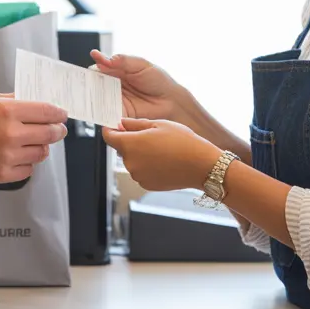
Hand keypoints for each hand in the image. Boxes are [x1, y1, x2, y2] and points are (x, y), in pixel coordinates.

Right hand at [0, 95, 67, 182]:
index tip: (62, 115)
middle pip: (49, 134)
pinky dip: (27, 162)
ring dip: (42, 147)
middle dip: (57, 131)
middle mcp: (11, 134)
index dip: (59, 114)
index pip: (47, 112)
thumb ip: (13, 100)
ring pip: (41, 153)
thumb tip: (35, 100)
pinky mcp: (2, 174)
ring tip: (34, 143)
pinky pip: (27, 169)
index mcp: (8, 111)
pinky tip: (18, 156)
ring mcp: (7, 156)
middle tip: (58, 130)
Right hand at [90, 50, 194, 123]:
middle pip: (93, 86)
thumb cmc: (159, 81)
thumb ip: (122, 60)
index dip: (89, 71)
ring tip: (86, 98)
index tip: (83, 71)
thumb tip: (102, 58)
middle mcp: (113, 87)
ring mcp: (115, 101)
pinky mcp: (119, 115)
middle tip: (80, 86)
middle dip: (86, 86)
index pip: (97, 70)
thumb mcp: (140, 64)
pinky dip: (101, 114)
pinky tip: (98, 110)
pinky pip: (106, 115)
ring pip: (97, 100)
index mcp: (116, 72)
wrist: (172, 101)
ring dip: (91, 100)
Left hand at [102, 118, 221, 191]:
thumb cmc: (183, 142)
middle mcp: (130, 163)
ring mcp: (138, 176)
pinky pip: (141, 171)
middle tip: (152, 136)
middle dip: (132, 141)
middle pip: (122, 149)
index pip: (108, 137)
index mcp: (130, 145)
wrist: (201, 166)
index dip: (111, 130)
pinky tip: (164, 161)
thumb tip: (121, 123)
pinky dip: (148, 166)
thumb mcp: (158, 124)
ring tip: (162, 149)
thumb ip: (135, 124)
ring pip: (132, 160)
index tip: (115, 126)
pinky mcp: (146, 185)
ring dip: (141, 154)